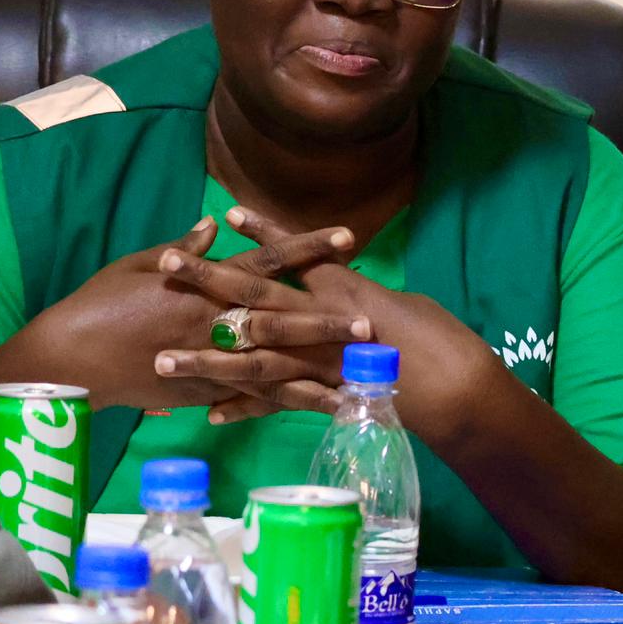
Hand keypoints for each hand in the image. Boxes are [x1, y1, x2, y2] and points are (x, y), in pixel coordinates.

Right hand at [16, 218, 363, 411]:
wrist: (69, 358)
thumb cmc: (98, 304)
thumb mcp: (137, 265)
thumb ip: (185, 247)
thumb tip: (217, 224)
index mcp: (202, 284)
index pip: (266, 261)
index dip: (307, 248)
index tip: (347, 238)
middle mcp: (212, 321)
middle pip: (281, 318)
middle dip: (326, 319)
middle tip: (369, 322)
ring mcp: (210, 359)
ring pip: (274, 365)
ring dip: (317, 370)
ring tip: (358, 376)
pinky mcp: (202, 390)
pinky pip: (250, 398)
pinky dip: (285, 403)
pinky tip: (317, 410)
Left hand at [155, 206, 500, 433]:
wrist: (459, 389)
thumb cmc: (441, 340)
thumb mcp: (403, 305)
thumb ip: (364, 299)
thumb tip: (343, 294)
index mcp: (347, 291)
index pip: (297, 254)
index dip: (262, 233)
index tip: (228, 212)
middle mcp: (324, 322)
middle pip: (256, 298)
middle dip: (207, 281)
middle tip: (166, 265)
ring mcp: (319, 362)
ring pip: (252, 357)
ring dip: (205, 358)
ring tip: (163, 360)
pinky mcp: (321, 397)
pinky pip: (276, 404)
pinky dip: (245, 408)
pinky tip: (210, 412)